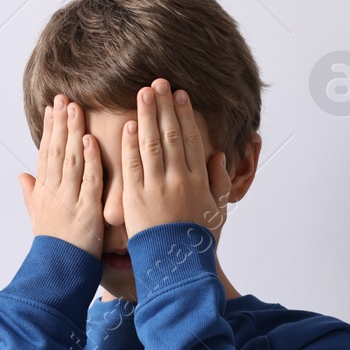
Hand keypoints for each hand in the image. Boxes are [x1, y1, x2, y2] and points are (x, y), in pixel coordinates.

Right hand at [19, 94, 103, 258]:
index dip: (49, 130)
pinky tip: (90, 140)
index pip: (45, 153)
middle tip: (63, 97)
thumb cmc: (52, 247)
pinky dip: (90, 160)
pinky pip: (88, 180)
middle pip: (56, 150)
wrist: (58, 272)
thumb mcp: (37, 218)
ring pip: (70, 159)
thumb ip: (30, 195)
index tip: (51, 108)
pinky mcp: (86, 210)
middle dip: (60, 123)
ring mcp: (69, 199)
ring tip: (75, 108)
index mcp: (44, 192)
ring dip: (73, 132)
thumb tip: (21, 176)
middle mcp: (54, 192)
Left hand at [121, 79, 232, 245]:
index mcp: (199, 181)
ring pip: (151, 144)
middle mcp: (178, 179)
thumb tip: (220, 156)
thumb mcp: (218, 212)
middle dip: (164, 106)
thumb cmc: (197, 242)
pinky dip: (131, 144)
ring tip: (143, 92)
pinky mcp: (136, 198)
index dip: (184, 115)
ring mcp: (156, 188)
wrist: (177, 267)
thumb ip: (219, 183)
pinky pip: (133, 166)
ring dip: (147, 116)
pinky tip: (130, 125)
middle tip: (158, 82)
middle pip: (170, 135)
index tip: (179, 95)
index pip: (191, 139)